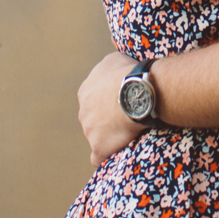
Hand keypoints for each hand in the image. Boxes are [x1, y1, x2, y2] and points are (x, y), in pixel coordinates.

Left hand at [78, 50, 145, 166]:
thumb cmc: (128, 73)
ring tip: (129, 134)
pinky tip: (114, 155)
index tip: (121, 103)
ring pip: (97, 137)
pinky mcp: (99, 146)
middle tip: (127, 118)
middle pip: (93, 119)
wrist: (135, 92)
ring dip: (109, 137)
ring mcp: (89, 130)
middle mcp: (83, 111)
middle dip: (106, 120)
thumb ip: (107, 68)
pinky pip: (97, 157)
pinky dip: (105, 156)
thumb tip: (111, 69)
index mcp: (85, 92)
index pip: (93, 101)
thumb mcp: (114, 60)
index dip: (107, 103)